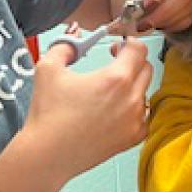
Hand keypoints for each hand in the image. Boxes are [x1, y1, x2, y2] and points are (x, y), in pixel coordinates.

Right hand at [21, 37, 152, 186]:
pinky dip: (135, 109)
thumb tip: (74, 35)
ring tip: (110, 89)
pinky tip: (116, 110)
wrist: (45, 156)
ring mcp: (134, 121)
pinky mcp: (132, 139)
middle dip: (132, 61)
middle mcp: (132, 99)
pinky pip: (144, 116)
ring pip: (145, 92)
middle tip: (114, 63)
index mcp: (117, 78)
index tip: (117, 46)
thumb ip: (65, 45)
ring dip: (133, 85)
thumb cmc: (48, 114)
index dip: (129, 42)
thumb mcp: (48, 68)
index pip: (140, 49)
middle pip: (146, 68)